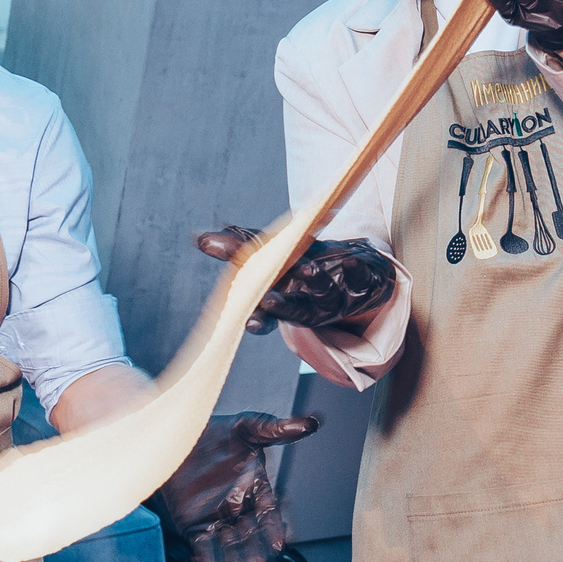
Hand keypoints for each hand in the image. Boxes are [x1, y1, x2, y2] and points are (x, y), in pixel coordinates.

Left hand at [151, 411, 320, 561]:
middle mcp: (239, 507)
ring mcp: (216, 517)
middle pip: (251, 535)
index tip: (279, 544)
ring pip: (229, 544)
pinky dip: (205, 555)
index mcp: (256, 489)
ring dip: (234, 560)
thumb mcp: (248, 428)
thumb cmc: (216, 431)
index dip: (274, 529)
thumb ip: (277, 430)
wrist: (177, 436)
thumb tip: (312, 422)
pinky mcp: (193, 523)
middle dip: (254, 552)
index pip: (269, 513)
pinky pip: (202, 543)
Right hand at [194, 231, 397, 332]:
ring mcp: (337, 296)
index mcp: (285, 300)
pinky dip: (355, 270)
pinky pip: (360, 278)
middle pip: (294, 309)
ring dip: (315, 283)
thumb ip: (239, 248)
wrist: (356, 272)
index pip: (267, 316)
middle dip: (281, 305)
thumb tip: (199, 238)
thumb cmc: (306, 264)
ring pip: (324, 294)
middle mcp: (309, 304)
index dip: (258, 319)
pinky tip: (352, 261)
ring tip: (308, 270)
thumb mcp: (272, 254)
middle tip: (268, 299)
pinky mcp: (363, 283)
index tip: (248, 323)